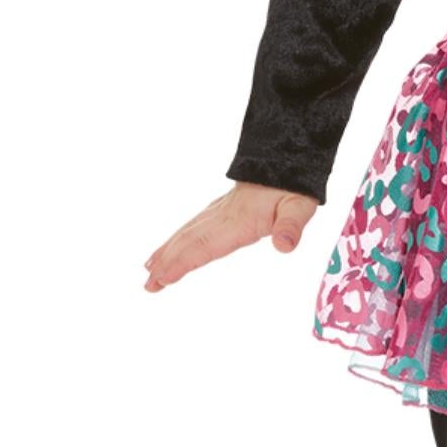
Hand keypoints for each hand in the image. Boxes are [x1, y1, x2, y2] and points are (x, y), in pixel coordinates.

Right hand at [143, 183, 319, 290]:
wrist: (285, 161)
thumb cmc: (292, 188)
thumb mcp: (299, 206)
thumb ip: (291, 226)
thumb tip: (284, 246)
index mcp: (240, 220)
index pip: (206, 244)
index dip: (184, 261)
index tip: (164, 277)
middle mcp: (223, 216)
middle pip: (189, 241)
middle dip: (167, 263)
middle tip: (148, 285)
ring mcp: (218, 212)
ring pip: (187, 233)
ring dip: (166, 252)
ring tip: (148, 271)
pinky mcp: (219, 210)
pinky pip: (192, 226)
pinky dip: (175, 240)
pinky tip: (166, 250)